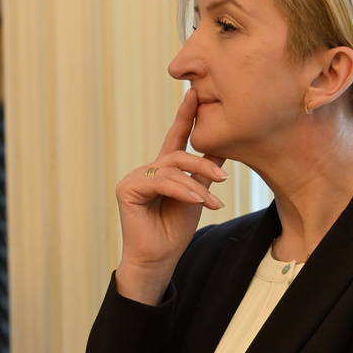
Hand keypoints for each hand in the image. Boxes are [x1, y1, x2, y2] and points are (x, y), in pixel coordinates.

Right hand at [115, 89, 226, 303]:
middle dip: (202, 164)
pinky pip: (160, 182)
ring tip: (211, 202)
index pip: (176, 138)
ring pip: (171, 168)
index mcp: (162, 170)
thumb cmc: (175, 231)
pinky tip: (197, 201)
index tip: (194, 93)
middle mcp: (146, 170)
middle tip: (223, 177)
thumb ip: (205, 171)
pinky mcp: (127, 188)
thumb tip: (224, 143)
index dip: (185, 116)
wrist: (159, 259)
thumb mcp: (198, 195)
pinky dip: (181, 190)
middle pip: (177, 154)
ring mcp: (134, 177)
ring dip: (195, 184)